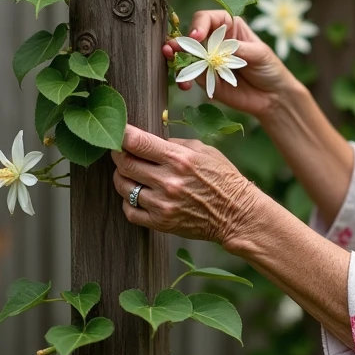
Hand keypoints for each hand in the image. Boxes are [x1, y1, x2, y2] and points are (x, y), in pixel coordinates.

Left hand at [112, 124, 263, 247]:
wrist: (237, 213)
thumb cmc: (223, 178)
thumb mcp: (204, 150)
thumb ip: (175, 143)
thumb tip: (149, 140)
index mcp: (179, 158)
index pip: (136, 142)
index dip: (121, 134)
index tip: (117, 131)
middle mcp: (168, 181)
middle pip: (124, 163)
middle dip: (118, 155)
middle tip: (120, 152)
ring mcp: (163, 203)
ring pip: (123, 186)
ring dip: (122, 177)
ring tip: (130, 174)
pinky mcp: (161, 222)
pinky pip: (129, 211)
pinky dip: (128, 201)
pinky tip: (137, 195)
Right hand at [163, 10, 293, 119]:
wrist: (272, 97)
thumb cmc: (269, 68)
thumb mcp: (259, 54)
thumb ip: (239, 49)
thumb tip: (218, 49)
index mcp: (229, 27)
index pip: (208, 19)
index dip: (199, 24)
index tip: (197, 36)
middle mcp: (215, 41)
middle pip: (191, 36)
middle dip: (181, 41)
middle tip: (172, 49)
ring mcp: (208, 60)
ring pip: (186, 56)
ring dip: (176, 58)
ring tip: (172, 61)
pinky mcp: (206, 79)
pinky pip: (191, 76)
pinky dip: (185, 79)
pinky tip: (184, 84)